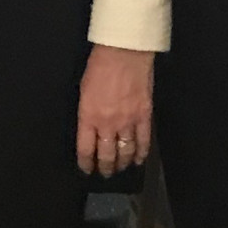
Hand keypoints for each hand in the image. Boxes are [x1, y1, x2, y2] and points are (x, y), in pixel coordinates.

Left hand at [76, 45, 154, 174]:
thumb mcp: (83, 91)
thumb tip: (90, 127)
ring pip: (125, 151)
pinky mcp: (144, 116)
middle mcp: (108, 124)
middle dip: (105, 167)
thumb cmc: (99, 66)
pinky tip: (138, 159)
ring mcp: (128, 121)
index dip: (86, 163)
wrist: (124, 53)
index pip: (86, 149)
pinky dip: (141, 153)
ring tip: (120, 169)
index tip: (86, 169)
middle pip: (107, 154)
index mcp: (88, 116)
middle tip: (105, 173)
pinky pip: (143, 141)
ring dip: (122, 163)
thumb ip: (87, 112)